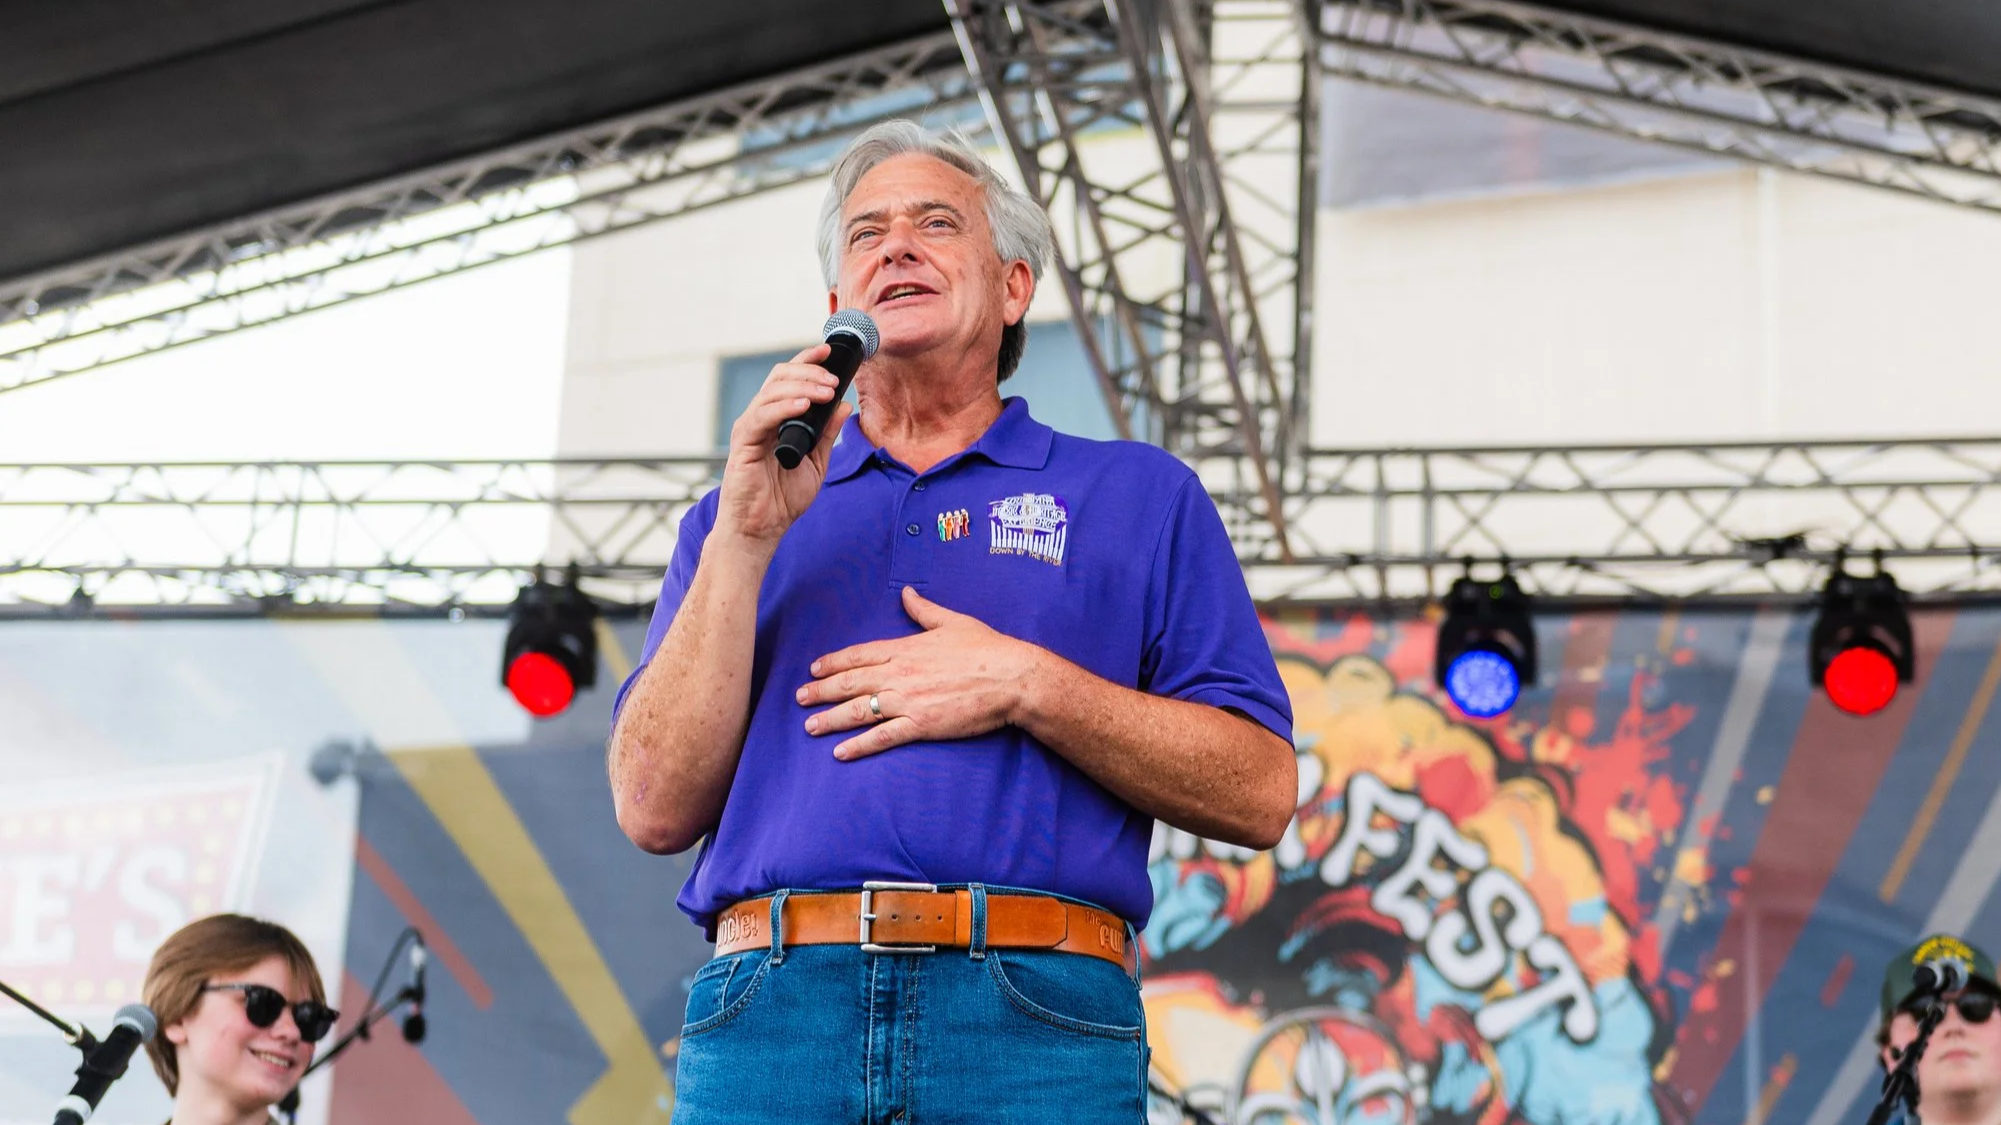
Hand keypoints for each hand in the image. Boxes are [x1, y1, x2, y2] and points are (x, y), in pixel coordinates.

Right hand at [714, 342, 853, 552]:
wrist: (761, 529)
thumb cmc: (782, 499)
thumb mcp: (816, 462)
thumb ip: (827, 434)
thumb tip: (845, 406)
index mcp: (776, 419)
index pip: (789, 379)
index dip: (808, 361)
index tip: (830, 352)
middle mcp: (760, 418)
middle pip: (780, 377)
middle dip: (810, 371)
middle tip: (834, 379)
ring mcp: (750, 429)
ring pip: (773, 392)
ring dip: (803, 387)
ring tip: (826, 391)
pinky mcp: (743, 444)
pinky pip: (763, 416)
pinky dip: (784, 407)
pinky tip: (805, 406)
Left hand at [796, 586, 1043, 759]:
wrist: (1010, 678)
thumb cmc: (986, 648)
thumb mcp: (952, 622)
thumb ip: (923, 610)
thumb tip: (907, 593)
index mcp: (905, 648)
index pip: (858, 655)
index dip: (833, 662)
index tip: (814, 669)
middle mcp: (899, 674)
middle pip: (850, 683)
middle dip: (821, 691)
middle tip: (799, 698)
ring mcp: (908, 701)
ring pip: (859, 711)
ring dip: (830, 719)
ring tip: (810, 726)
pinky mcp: (921, 725)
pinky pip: (882, 737)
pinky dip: (859, 746)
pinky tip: (840, 752)